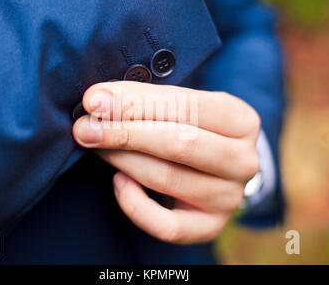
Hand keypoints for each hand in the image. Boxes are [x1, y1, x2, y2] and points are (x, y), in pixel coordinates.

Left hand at [72, 82, 259, 243]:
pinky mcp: (210, 227)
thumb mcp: (182, 106)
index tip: (94, 100)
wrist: (216, 165)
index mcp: (242, 120)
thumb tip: (97, 101)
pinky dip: (134, 205)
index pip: (186, 106)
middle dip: (124, 133)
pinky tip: (119, 182)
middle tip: (85, 128)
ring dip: (123, 161)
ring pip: (167, 179)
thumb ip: (146, 101)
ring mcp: (229, 198)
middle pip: (179, 143)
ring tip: (96, 146)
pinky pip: (166, 226)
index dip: (136, 102)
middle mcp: (244, 161)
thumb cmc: (192, 128)